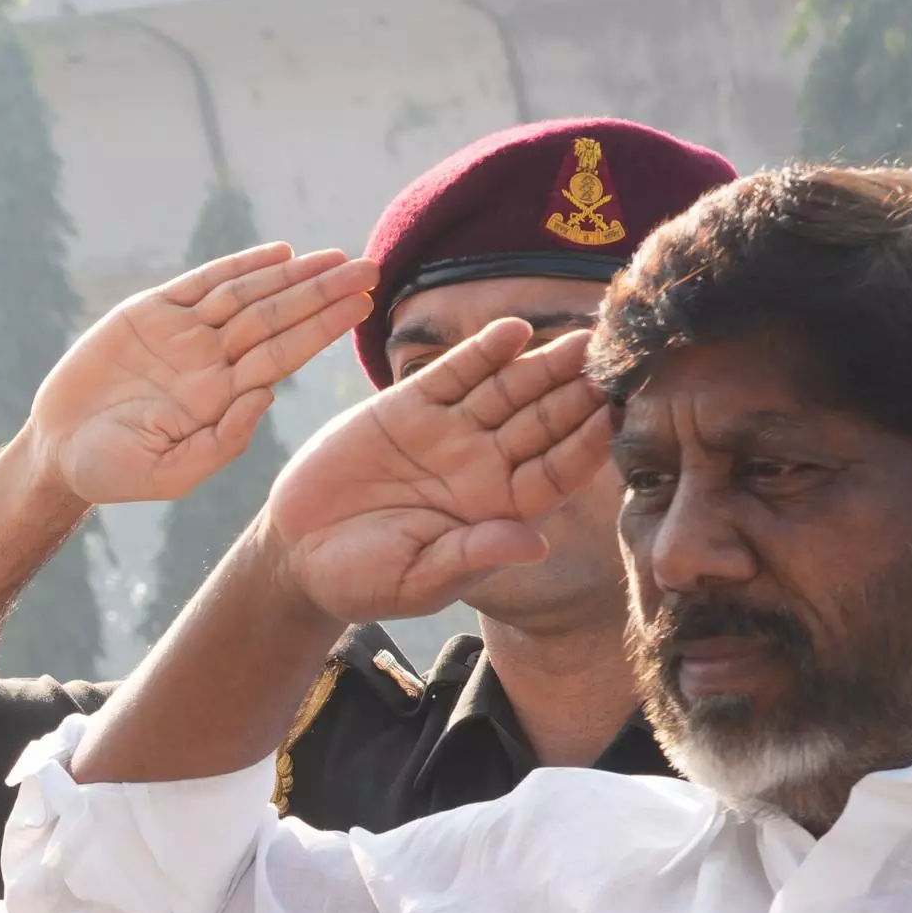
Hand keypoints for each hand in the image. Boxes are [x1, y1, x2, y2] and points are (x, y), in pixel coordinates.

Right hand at [24, 243, 375, 509]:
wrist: (58, 452)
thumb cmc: (113, 472)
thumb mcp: (171, 474)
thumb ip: (222, 442)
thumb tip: (268, 396)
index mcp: (222, 398)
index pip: (284, 354)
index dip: (323, 326)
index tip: (363, 304)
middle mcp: (211, 361)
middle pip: (278, 317)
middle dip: (322, 292)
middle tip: (369, 267)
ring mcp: (183, 334)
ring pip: (248, 295)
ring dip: (291, 275)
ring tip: (334, 257)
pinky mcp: (150, 313)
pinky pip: (203, 283)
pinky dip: (239, 266)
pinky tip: (278, 253)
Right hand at [260, 317, 603, 623]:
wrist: (296, 553)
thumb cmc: (363, 581)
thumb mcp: (418, 581)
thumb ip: (472, 558)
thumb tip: (534, 545)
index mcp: (499, 512)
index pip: (556, 473)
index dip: (586, 445)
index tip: (613, 418)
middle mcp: (485, 466)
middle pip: (543, 422)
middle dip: (578, 392)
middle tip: (615, 359)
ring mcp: (451, 433)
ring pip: (508, 391)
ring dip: (544, 365)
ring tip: (580, 338)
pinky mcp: (410, 407)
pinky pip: (456, 374)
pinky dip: (483, 352)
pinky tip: (514, 331)